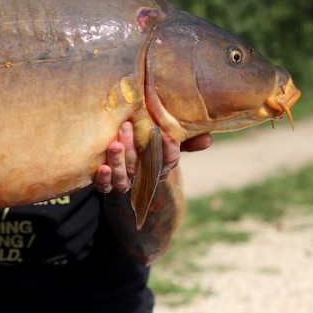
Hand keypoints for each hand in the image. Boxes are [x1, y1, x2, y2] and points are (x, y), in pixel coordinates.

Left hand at [93, 122, 212, 193]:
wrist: (115, 157)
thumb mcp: (161, 140)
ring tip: (114, 145)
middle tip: (127, 125)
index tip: (167, 134)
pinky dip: (104, 179)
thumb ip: (183, 139)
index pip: (168, 162)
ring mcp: (124, 182)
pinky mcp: (105, 185)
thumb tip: (208, 138)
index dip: (169, 150)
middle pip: (141, 167)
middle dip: (135, 148)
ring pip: (123, 177)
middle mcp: (141, 176)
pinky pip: (104, 186)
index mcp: (158, 166)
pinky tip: (103, 167)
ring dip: (119, 162)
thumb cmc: (143, 144)